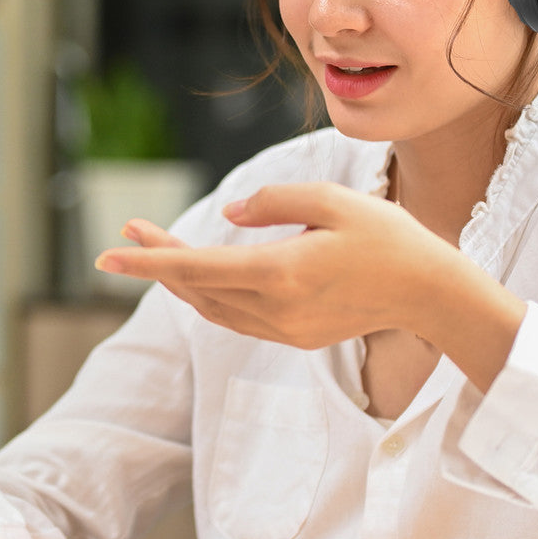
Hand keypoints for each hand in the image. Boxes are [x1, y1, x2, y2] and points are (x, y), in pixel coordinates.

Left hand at [97, 182, 451, 349]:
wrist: (430, 294)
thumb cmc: (388, 238)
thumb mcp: (333, 201)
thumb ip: (273, 203)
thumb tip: (229, 217)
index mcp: (282, 273)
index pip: (197, 268)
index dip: (148, 261)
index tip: (107, 254)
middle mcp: (276, 309)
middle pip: (197, 288)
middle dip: (158, 262)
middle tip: (129, 233)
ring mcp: (285, 329)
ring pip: (212, 307)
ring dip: (181, 281)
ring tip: (156, 251)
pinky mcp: (295, 337)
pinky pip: (236, 318)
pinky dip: (209, 296)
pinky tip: (200, 278)